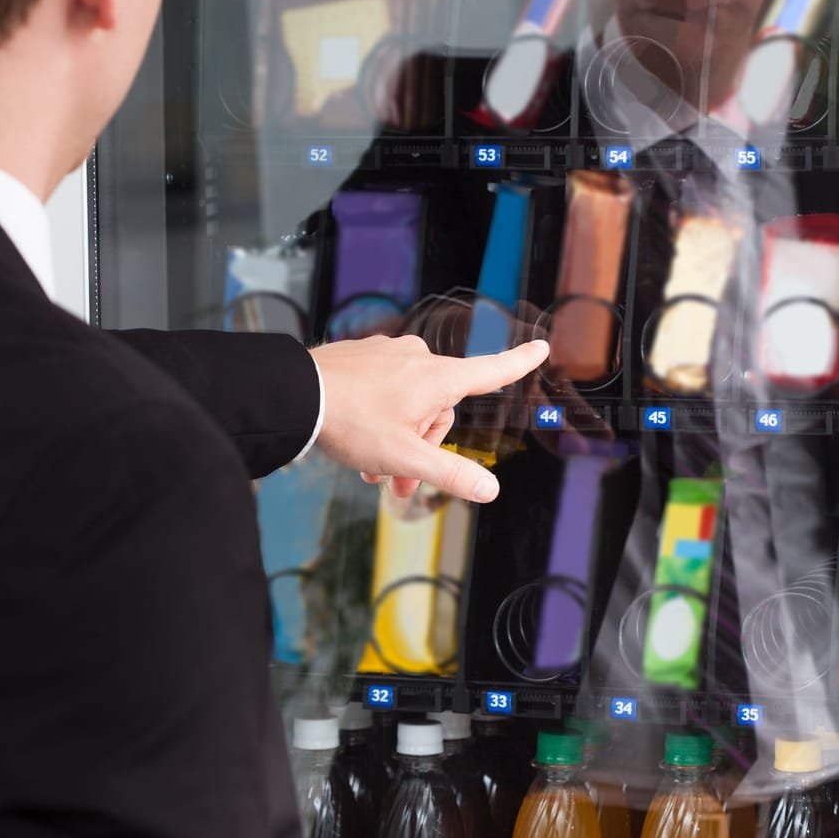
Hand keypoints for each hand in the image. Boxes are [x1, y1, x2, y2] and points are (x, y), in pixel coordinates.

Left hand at [308, 335, 549, 501]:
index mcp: (438, 378)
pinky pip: (384, 388)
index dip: (519, 363)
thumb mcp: (404, 456)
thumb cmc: (352, 422)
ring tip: (371, 470)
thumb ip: (449, 474)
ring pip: (409, 401)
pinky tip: (358, 439)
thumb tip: (490, 490)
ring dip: (398, 437)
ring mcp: (389, 353)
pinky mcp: (363, 355)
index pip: (491, 371)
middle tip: (398, 483)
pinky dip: (379, 416)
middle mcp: (418, 357)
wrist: (296, 393)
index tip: (542, 347)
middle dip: (423, 446)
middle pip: (440, 408)